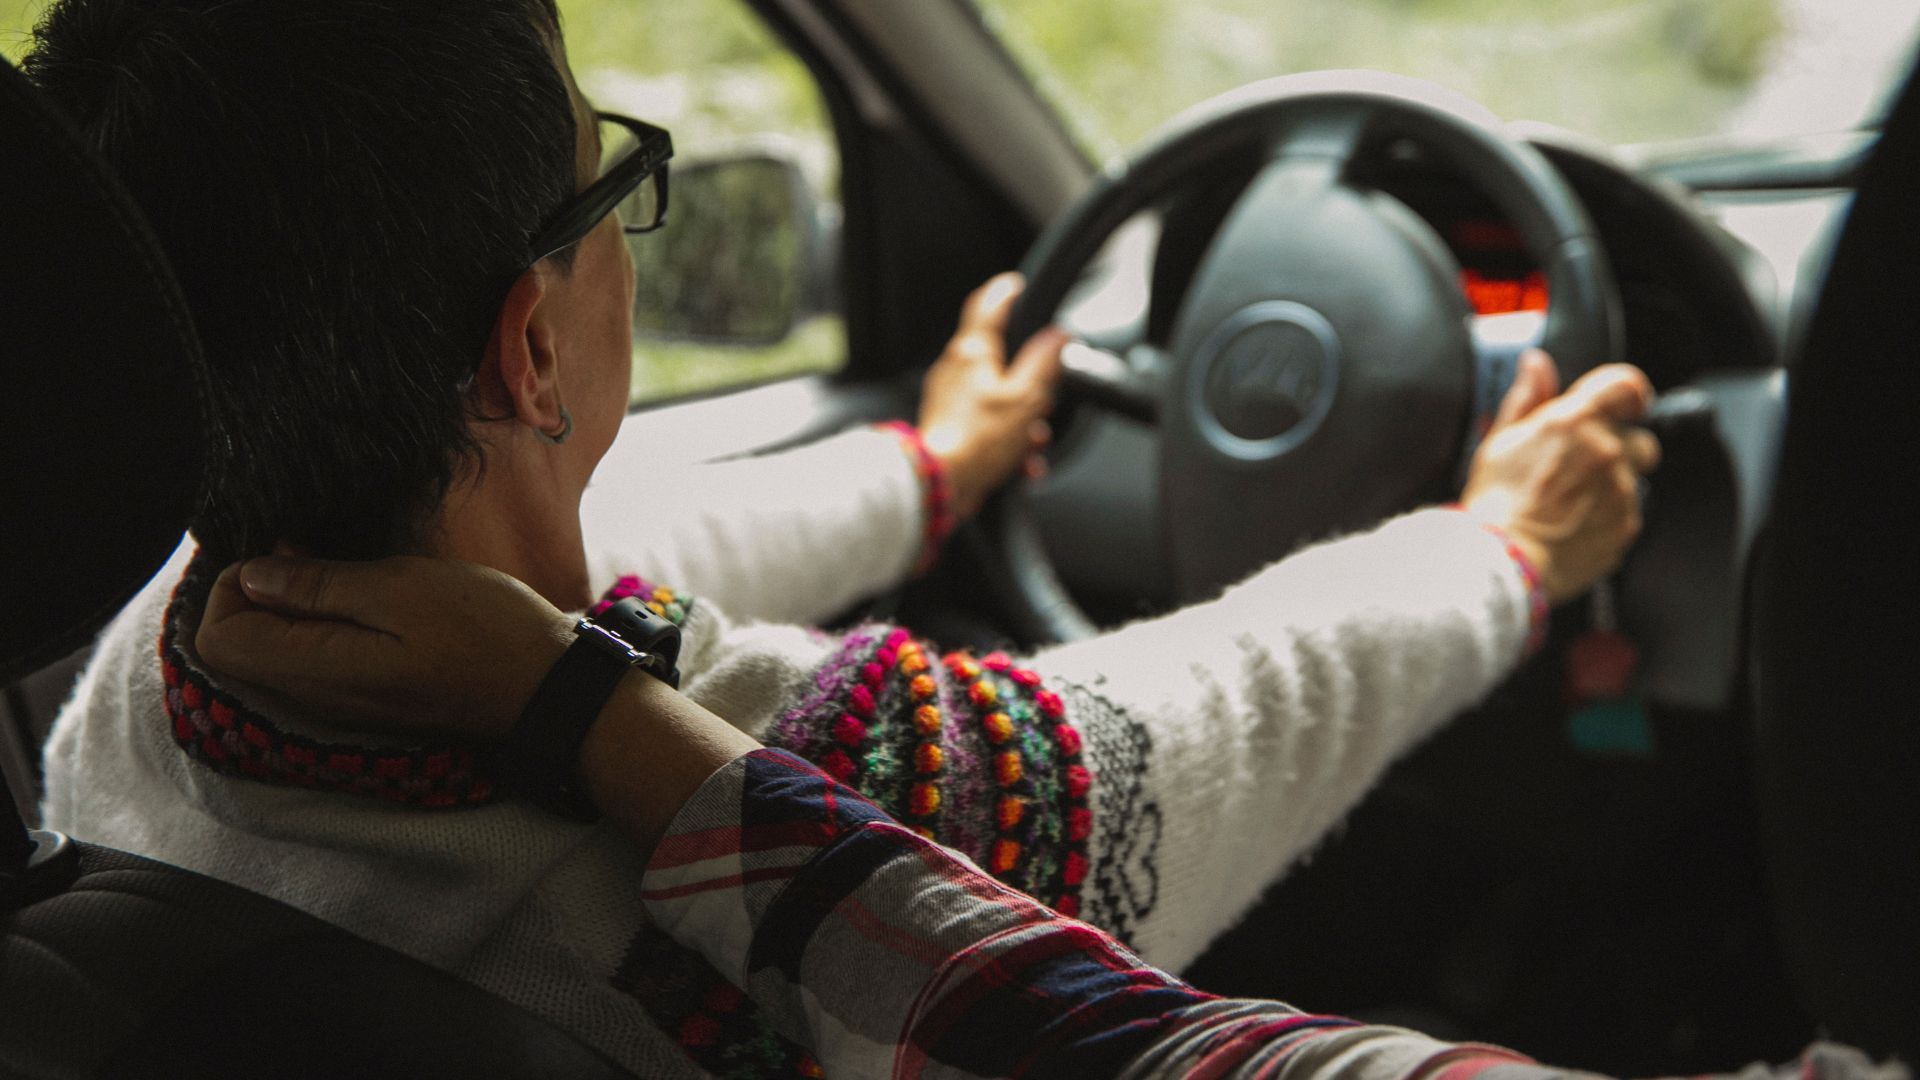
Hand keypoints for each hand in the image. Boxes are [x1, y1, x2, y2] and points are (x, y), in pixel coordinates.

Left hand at [195, 554, 575, 739]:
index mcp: (316, 669)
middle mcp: (316, 696)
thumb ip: (320, 585)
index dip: (232, 584)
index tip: (283, 549)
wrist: (546, 687)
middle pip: (238, 646)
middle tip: (307, 548)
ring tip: (338, 564)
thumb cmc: (484, 631)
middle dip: (256, 590)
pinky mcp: (367, 695)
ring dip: (291, 602)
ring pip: (273, 650)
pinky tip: (362, 592)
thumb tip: (252, 576)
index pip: (217, 636)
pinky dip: (318, 620)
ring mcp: (341, 701)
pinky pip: (311, 657)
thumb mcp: (402, 588)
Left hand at [917, 272, 1068, 519]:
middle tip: (1046, 394)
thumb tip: (1059, 335)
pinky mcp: (951, 427)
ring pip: (999, 396)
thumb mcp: (1025, 397)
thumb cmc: (977, 440)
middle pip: (1000, 358)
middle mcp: (956, 370)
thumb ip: (1044, 363)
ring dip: (1023, 418)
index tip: (1019, 286)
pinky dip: (1009, 441)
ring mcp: (951, 399)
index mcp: (972, 352)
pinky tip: (1022, 462)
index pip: (988, 306)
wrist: (940, 484)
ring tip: (1034, 441)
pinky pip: (988, 425)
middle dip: (1030, 379)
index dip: (1006, 292)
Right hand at [1459, 350, 1660, 604]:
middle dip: (1618, 449)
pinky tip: (1573, 525)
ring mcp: (1621, 491)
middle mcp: (1607, 451)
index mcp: (1575, 421)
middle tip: (1580, 467)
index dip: (1627, 394)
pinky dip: (1607, 517)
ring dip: (1611, 486)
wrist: (1501, 560)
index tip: (1622, 405)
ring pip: (1633, 480)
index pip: (1627, 385)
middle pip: (1639, 439)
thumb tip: (1536, 365)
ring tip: (1570, 503)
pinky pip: (1627, 514)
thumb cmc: (1495, 503)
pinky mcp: (1626, 526)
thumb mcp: (1499, 441)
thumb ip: (1527, 398)